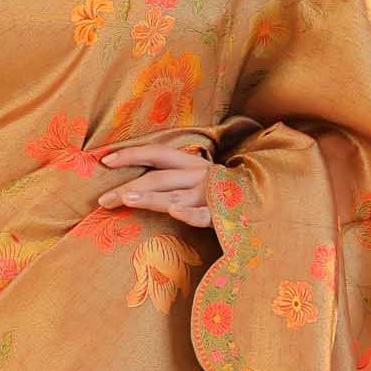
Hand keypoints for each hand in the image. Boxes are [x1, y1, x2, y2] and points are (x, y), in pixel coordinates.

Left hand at [93, 140, 214, 227]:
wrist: (267, 206)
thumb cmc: (223, 196)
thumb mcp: (198, 181)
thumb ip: (173, 181)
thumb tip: (134, 185)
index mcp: (193, 164)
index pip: (157, 153)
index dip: (131, 154)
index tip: (104, 160)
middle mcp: (200, 176)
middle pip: (158, 177)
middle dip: (128, 186)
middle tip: (103, 200)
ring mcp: (211, 196)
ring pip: (175, 196)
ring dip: (151, 197)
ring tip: (126, 198)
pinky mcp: (222, 217)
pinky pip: (204, 216)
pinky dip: (190, 214)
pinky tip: (175, 213)